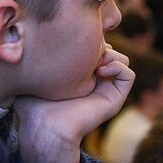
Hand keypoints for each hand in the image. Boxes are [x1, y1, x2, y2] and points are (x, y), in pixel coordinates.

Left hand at [13, 45, 133, 162]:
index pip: (93, 45)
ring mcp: (106, 89)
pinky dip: (118, 66)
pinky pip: (128, 74)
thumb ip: (39, 56)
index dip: (87, 38)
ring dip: (111, 54)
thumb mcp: (36, 74)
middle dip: (100, 44)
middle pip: (109, 49)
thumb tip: (35, 36)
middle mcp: (95, 80)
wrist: (44, 126)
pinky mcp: (115, 98)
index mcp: (79, 74)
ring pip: (122, 59)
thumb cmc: (34, 102)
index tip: (72, 41)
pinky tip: (100, 71)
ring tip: (94, 61)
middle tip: (84, 50)